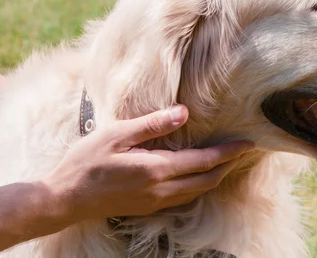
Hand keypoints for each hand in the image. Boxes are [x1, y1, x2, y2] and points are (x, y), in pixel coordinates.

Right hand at [42, 105, 252, 223]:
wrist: (64, 199)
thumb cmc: (86, 162)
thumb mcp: (116, 135)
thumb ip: (152, 125)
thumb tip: (184, 113)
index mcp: (156, 170)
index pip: (204, 161)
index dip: (229, 152)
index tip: (248, 142)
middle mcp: (161, 190)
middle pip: (207, 180)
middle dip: (229, 165)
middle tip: (244, 150)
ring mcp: (155, 202)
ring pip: (197, 191)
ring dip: (215, 176)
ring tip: (227, 160)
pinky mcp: (148, 207)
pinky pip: (184, 197)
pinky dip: (199, 184)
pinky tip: (198, 174)